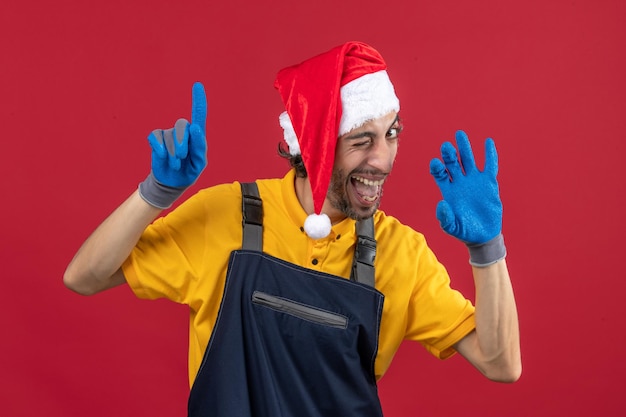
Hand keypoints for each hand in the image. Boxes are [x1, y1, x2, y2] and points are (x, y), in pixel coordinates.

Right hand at [139, 82, 206, 208]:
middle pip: (182, 125)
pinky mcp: (156, 139)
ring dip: (173, 153)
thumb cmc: (189, 171)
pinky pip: (155, 136)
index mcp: (196, 136)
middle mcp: (183, 131)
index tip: (198, 85)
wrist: (172, 182)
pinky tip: (162, 156)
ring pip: (169, 135)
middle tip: (182, 157)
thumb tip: (196, 127)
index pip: (198, 115)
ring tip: (175, 164)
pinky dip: (158, 147)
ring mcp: (168, 134)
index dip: (198, 100)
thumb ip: (200, 147)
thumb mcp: (199, 163)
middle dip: (182, 142)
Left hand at [429, 130, 501, 243]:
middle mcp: (460, 182)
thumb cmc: (464, 230)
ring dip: (464, 148)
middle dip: (449, 154)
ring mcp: (474, 181)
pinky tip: (487, 142)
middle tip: (446, 145)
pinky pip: (489, 166)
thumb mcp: (452, 226)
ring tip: (459, 134)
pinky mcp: (489, 183)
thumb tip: (441, 204)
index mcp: (448, 190)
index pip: (440, 174)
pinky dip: (489, 154)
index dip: (437, 167)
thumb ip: (445, 217)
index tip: (435, 162)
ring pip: (468, 160)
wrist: (482, 234)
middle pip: (452, 163)